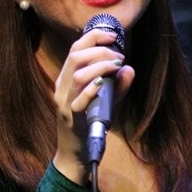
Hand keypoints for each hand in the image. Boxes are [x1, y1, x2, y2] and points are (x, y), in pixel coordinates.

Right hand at [52, 28, 134, 183]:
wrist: (74, 154)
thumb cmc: (88, 124)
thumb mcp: (106, 102)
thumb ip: (118, 86)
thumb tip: (129, 69)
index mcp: (66, 79)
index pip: (75, 49)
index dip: (93, 37)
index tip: (112, 36)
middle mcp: (62, 88)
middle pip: (75, 57)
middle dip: (99, 51)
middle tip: (118, 55)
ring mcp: (65, 103)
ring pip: (77, 75)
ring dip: (99, 66)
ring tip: (115, 66)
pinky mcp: (71, 118)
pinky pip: (78, 100)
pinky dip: (92, 89)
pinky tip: (103, 84)